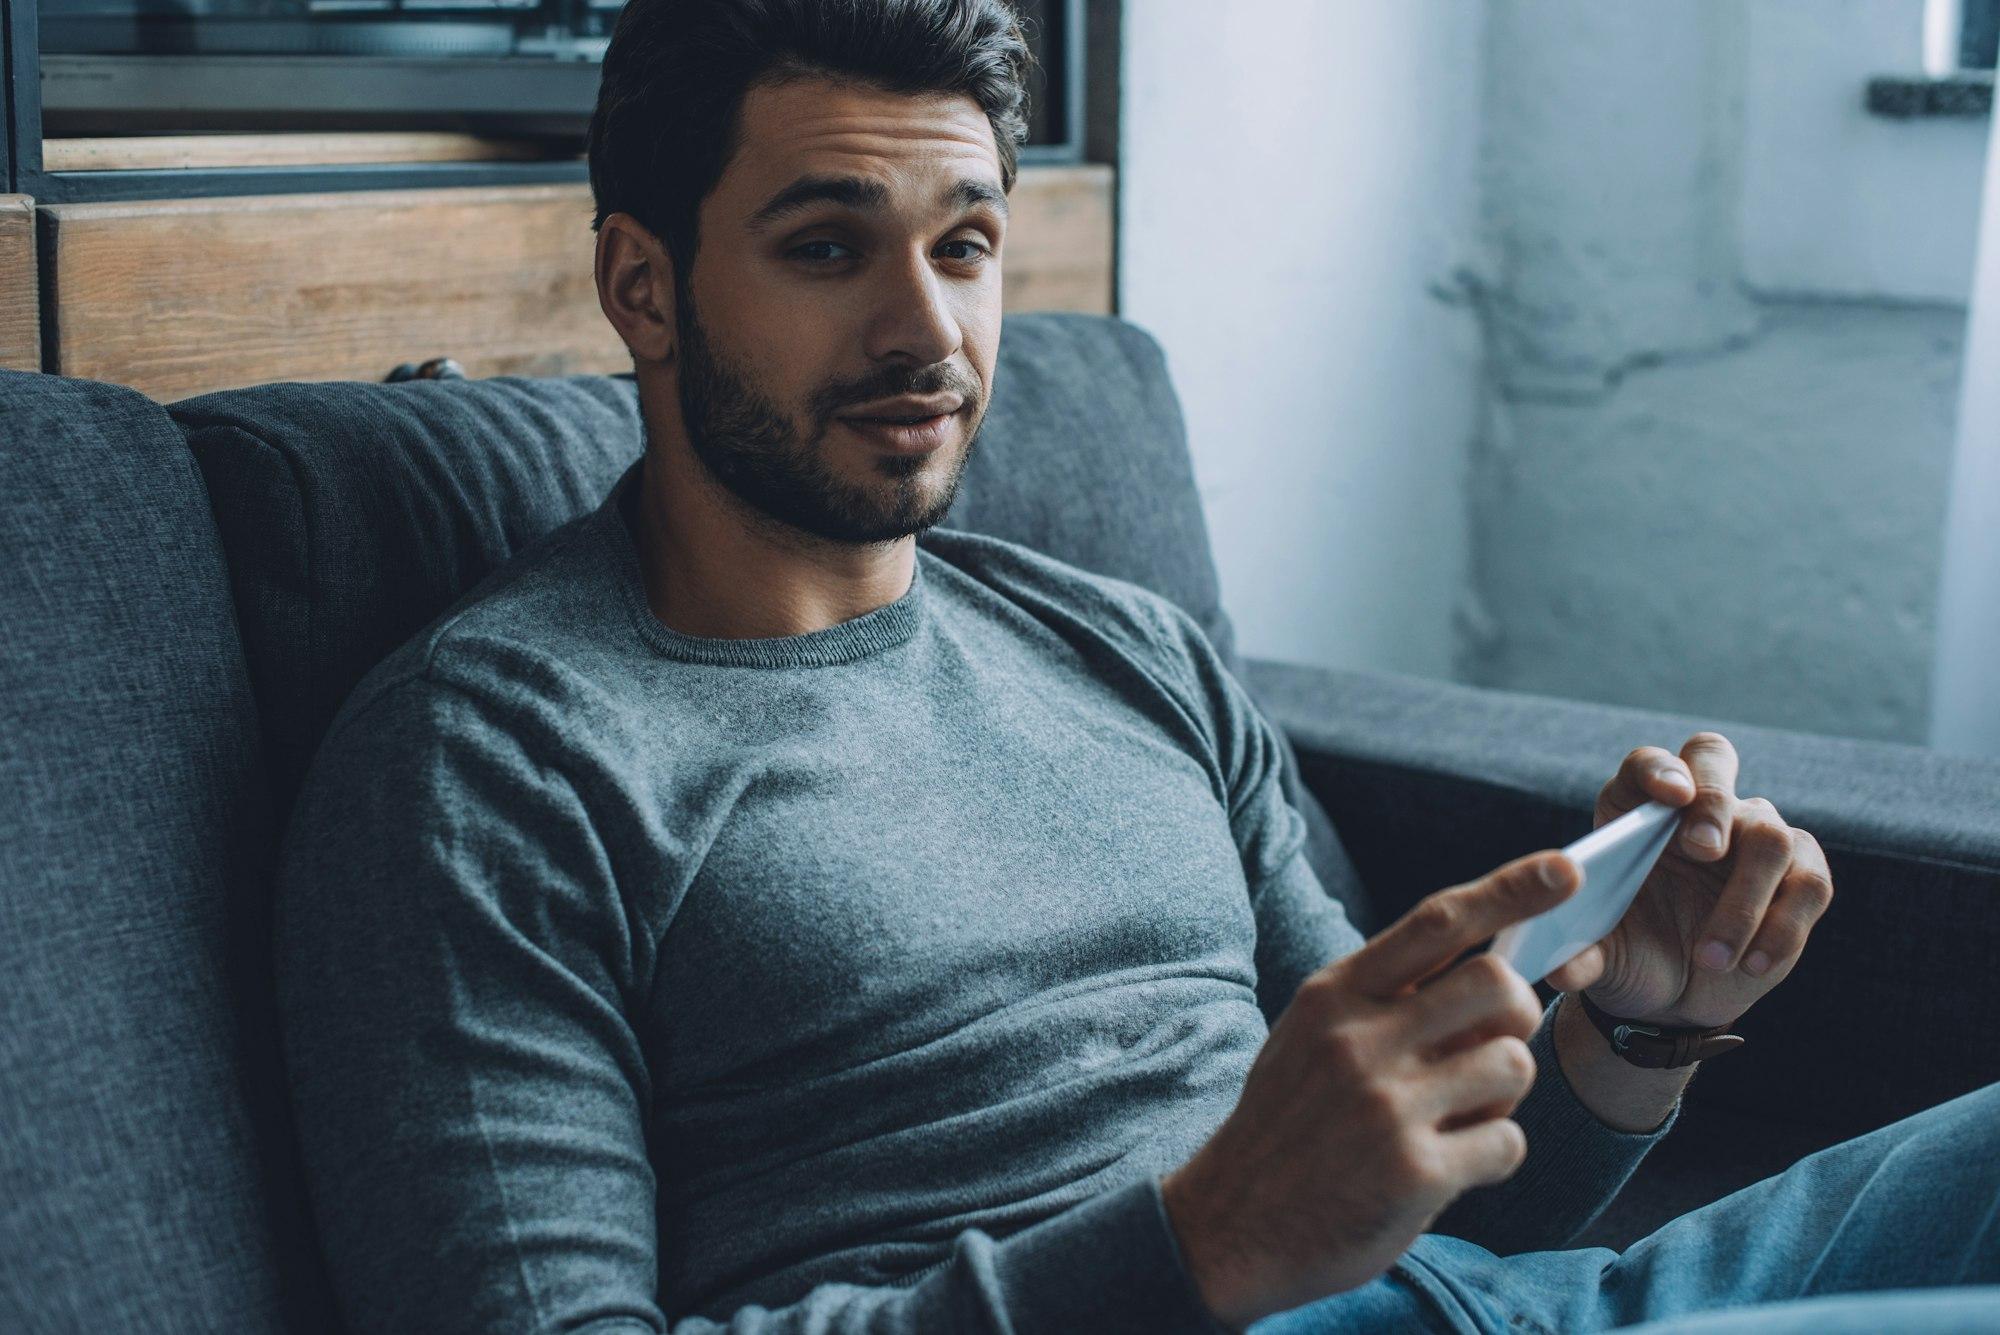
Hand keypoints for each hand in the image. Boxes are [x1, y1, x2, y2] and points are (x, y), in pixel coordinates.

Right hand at [1161, 851, 1579, 1330]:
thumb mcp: (1312, 1037)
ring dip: (1504, 1093)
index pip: (1437, 921)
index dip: (1510, 888)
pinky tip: (1450, 1166)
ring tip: (1458, 1116)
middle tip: (1490, 1045)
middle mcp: (1359, 1040)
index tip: (1567, 868)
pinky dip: (1494, 1154)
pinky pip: (1508, 1142)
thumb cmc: (1290, 1123)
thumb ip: (1389, 1000)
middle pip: (1499, 985)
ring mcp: (1387, 1106)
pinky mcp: (1414, 1173)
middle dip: (1517, 1014)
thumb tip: (1499, 972)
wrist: (1231, 1224)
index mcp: (1334, 994)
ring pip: (1514, 1064)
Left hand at [1547, 732, 1834, 1030]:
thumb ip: (1580, 956)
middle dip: (1713, 800)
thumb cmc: (1629, 956)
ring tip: (1709, 958)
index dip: (1660, 771)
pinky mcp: (1798, 876)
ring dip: (1743, 903)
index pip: (1648, 764)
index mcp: (1636, 810)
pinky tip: (1752, 965)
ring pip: (1769, 837)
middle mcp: (1697, 809)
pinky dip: (1782, 928)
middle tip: (1701, 849)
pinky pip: (1809, 884)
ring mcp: (1752, 836)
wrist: (1673, 997)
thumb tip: (1560, 969)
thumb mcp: (1600, 958)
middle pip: (1714, 759)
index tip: (1670, 797)